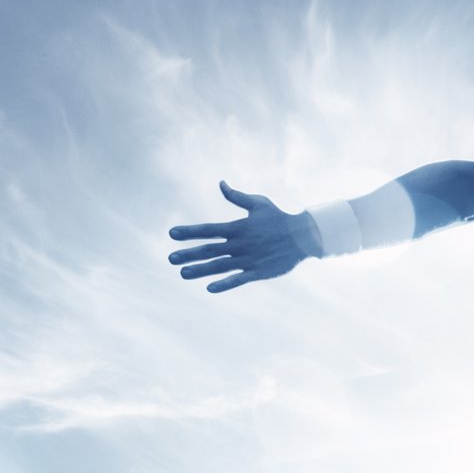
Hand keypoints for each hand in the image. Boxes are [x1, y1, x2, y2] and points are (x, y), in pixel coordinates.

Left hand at [167, 182, 313, 292]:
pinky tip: (209, 288)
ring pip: (219, 266)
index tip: (172, 233)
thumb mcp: (258, 203)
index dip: (189, 231)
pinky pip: (238, 279)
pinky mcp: (257, 271)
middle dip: (188, 253)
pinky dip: (224, 284)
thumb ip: (237, 196)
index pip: (208, 229)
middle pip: (209, 250)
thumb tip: (221, 184)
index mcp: (238, 227)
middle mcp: (240, 244)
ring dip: (200, 270)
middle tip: (170, 258)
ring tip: (182, 274)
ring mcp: (248, 259)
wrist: (303, 236)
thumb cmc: (279, 218)